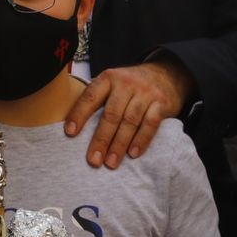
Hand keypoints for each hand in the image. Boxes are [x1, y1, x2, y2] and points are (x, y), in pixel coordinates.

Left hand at [64, 59, 190, 168]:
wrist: (166, 74)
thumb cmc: (131, 86)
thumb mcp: (113, 83)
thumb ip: (97, 99)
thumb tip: (72, 128)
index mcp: (109, 78)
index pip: (91, 96)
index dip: (79, 114)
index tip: (70, 134)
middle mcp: (126, 83)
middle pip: (111, 114)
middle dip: (101, 139)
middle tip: (93, 160)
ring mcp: (145, 92)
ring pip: (130, 121)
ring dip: (119, 145)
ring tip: (110, 163)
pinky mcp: (162, 103)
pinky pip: (150, 123)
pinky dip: (141, 140)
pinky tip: (133, 154)